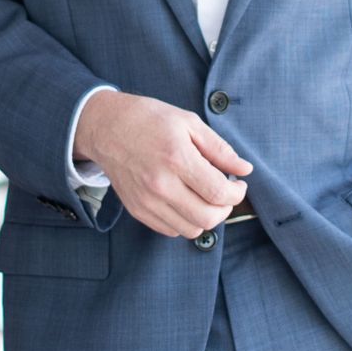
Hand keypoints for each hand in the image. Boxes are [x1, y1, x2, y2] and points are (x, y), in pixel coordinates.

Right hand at [74, 91, 251, 238]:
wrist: (106, 128)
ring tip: (204, 197)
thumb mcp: (189, 123)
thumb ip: (220, 149)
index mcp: (177, 159)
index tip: (238, 184)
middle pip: (208, 218)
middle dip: (225, 208)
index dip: (237, 193)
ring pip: (191, 229)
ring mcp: (147, 201)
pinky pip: (171, 230)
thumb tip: (245, 169)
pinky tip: (185, 201)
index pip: (219, 193)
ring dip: (205, 217)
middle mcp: (161, 185)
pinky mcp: (137, 210)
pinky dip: (185, 221)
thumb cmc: (149, 120)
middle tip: (224, 193)